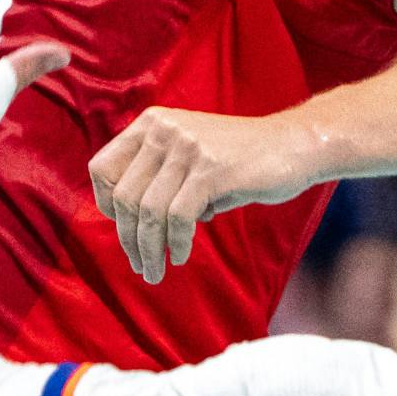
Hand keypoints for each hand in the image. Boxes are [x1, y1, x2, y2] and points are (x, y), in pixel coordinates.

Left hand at [87, 108, 320, 283]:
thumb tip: (127, 223)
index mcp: (152, 124)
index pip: (102, 168)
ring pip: (149, 212)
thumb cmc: (239, 160)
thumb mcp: (189, 155)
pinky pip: (179, 218)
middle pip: (124, 197)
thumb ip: (157, 177)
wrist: (294, 145)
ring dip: (150, 250)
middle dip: (129, 238)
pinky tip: (182, 255)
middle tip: (141, 265)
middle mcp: (164, 131)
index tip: (125, 229)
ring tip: (155, 271)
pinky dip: (176, 243)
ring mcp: (188, 149)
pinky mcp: (212, 170)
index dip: (106, 205)